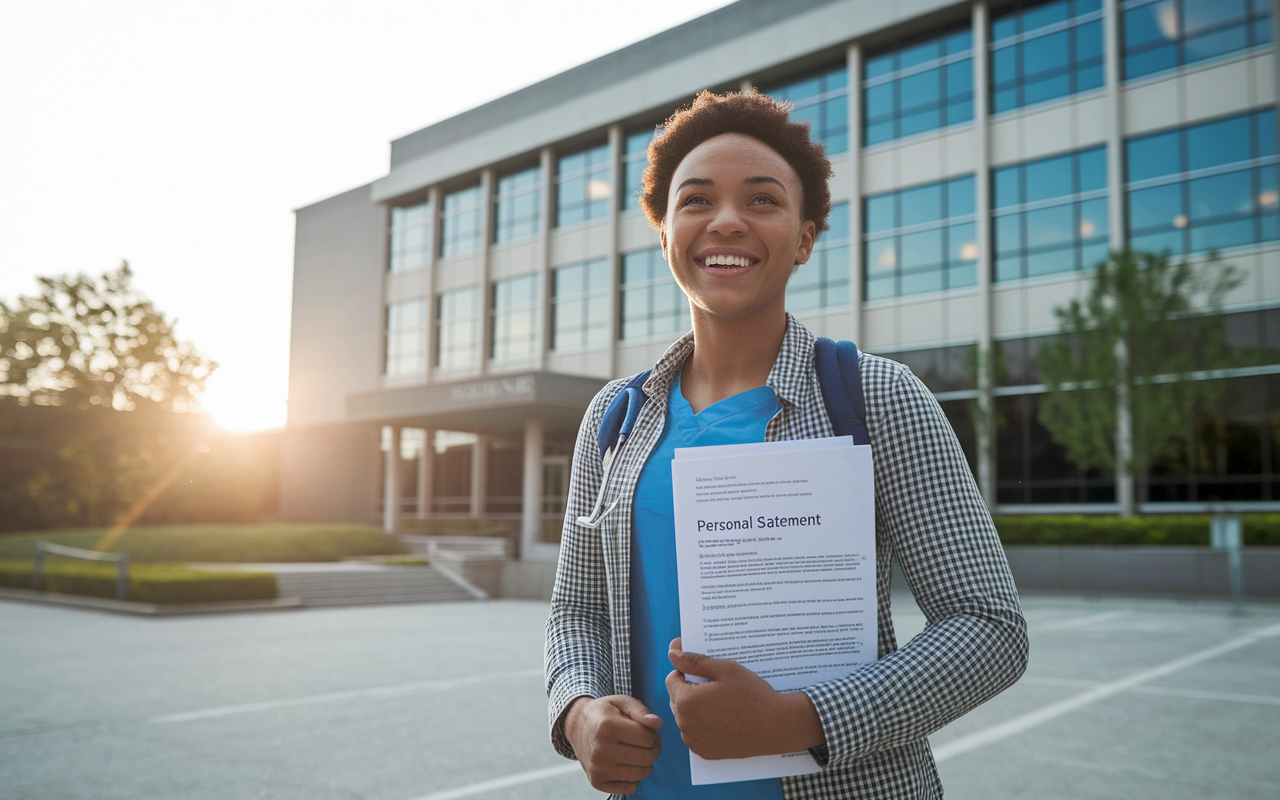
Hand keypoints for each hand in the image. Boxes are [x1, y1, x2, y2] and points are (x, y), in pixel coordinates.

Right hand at [563, 695, 662, 794]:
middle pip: (646, 757)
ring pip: (641, 774)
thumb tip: (658, 723)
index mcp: (607, 727)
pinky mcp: (597, 783)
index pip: (647, 738)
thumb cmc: (604, 713)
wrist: (576, 726)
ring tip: (638, 751)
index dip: (653, 733)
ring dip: (646, 763)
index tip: (647, 730)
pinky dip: (634, 777)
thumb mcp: (621, 702)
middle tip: (646, 742)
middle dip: (653, 749)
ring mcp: (598, 769)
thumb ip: (640, 710)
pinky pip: (630, 787)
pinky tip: (627, 764)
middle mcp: (600, 751)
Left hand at [666, 637, 824, 759]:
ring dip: (696, 709)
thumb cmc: (752, 694)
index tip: (706, 674)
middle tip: (716, 688)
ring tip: (722, 704)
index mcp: (685, 700)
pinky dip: (703, 726)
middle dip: (690, 690)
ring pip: (685, 717)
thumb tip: (672, 653)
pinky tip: (724, 720)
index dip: (687, 672)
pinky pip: (695, 734)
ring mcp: (693, 740)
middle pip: (677, 698)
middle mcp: (684, 723)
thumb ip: (694, 661)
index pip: (672, 679)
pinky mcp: (704, 751)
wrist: (776, 726)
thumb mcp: (724, 669)